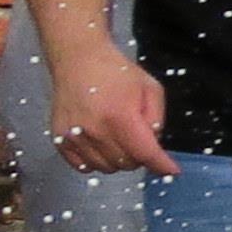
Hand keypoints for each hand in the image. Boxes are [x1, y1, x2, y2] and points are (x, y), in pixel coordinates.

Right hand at [45, 42, 176, 178]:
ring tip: (118, 138)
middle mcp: (95, 130)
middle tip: (139, 138)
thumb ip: (156, 119)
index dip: (161, 164)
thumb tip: (154, 144)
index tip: (171, 171)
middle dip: (140, 156)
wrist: (78, 61)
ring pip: (106, 168)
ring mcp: (74, 136)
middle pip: (126, 163)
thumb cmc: (117, 73)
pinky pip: (82, 166)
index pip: (145, 152)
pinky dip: (96, 161)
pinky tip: (101, 145)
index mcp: (120, 116)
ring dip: (118, 160)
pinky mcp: (59, 139)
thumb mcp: (151, 88)